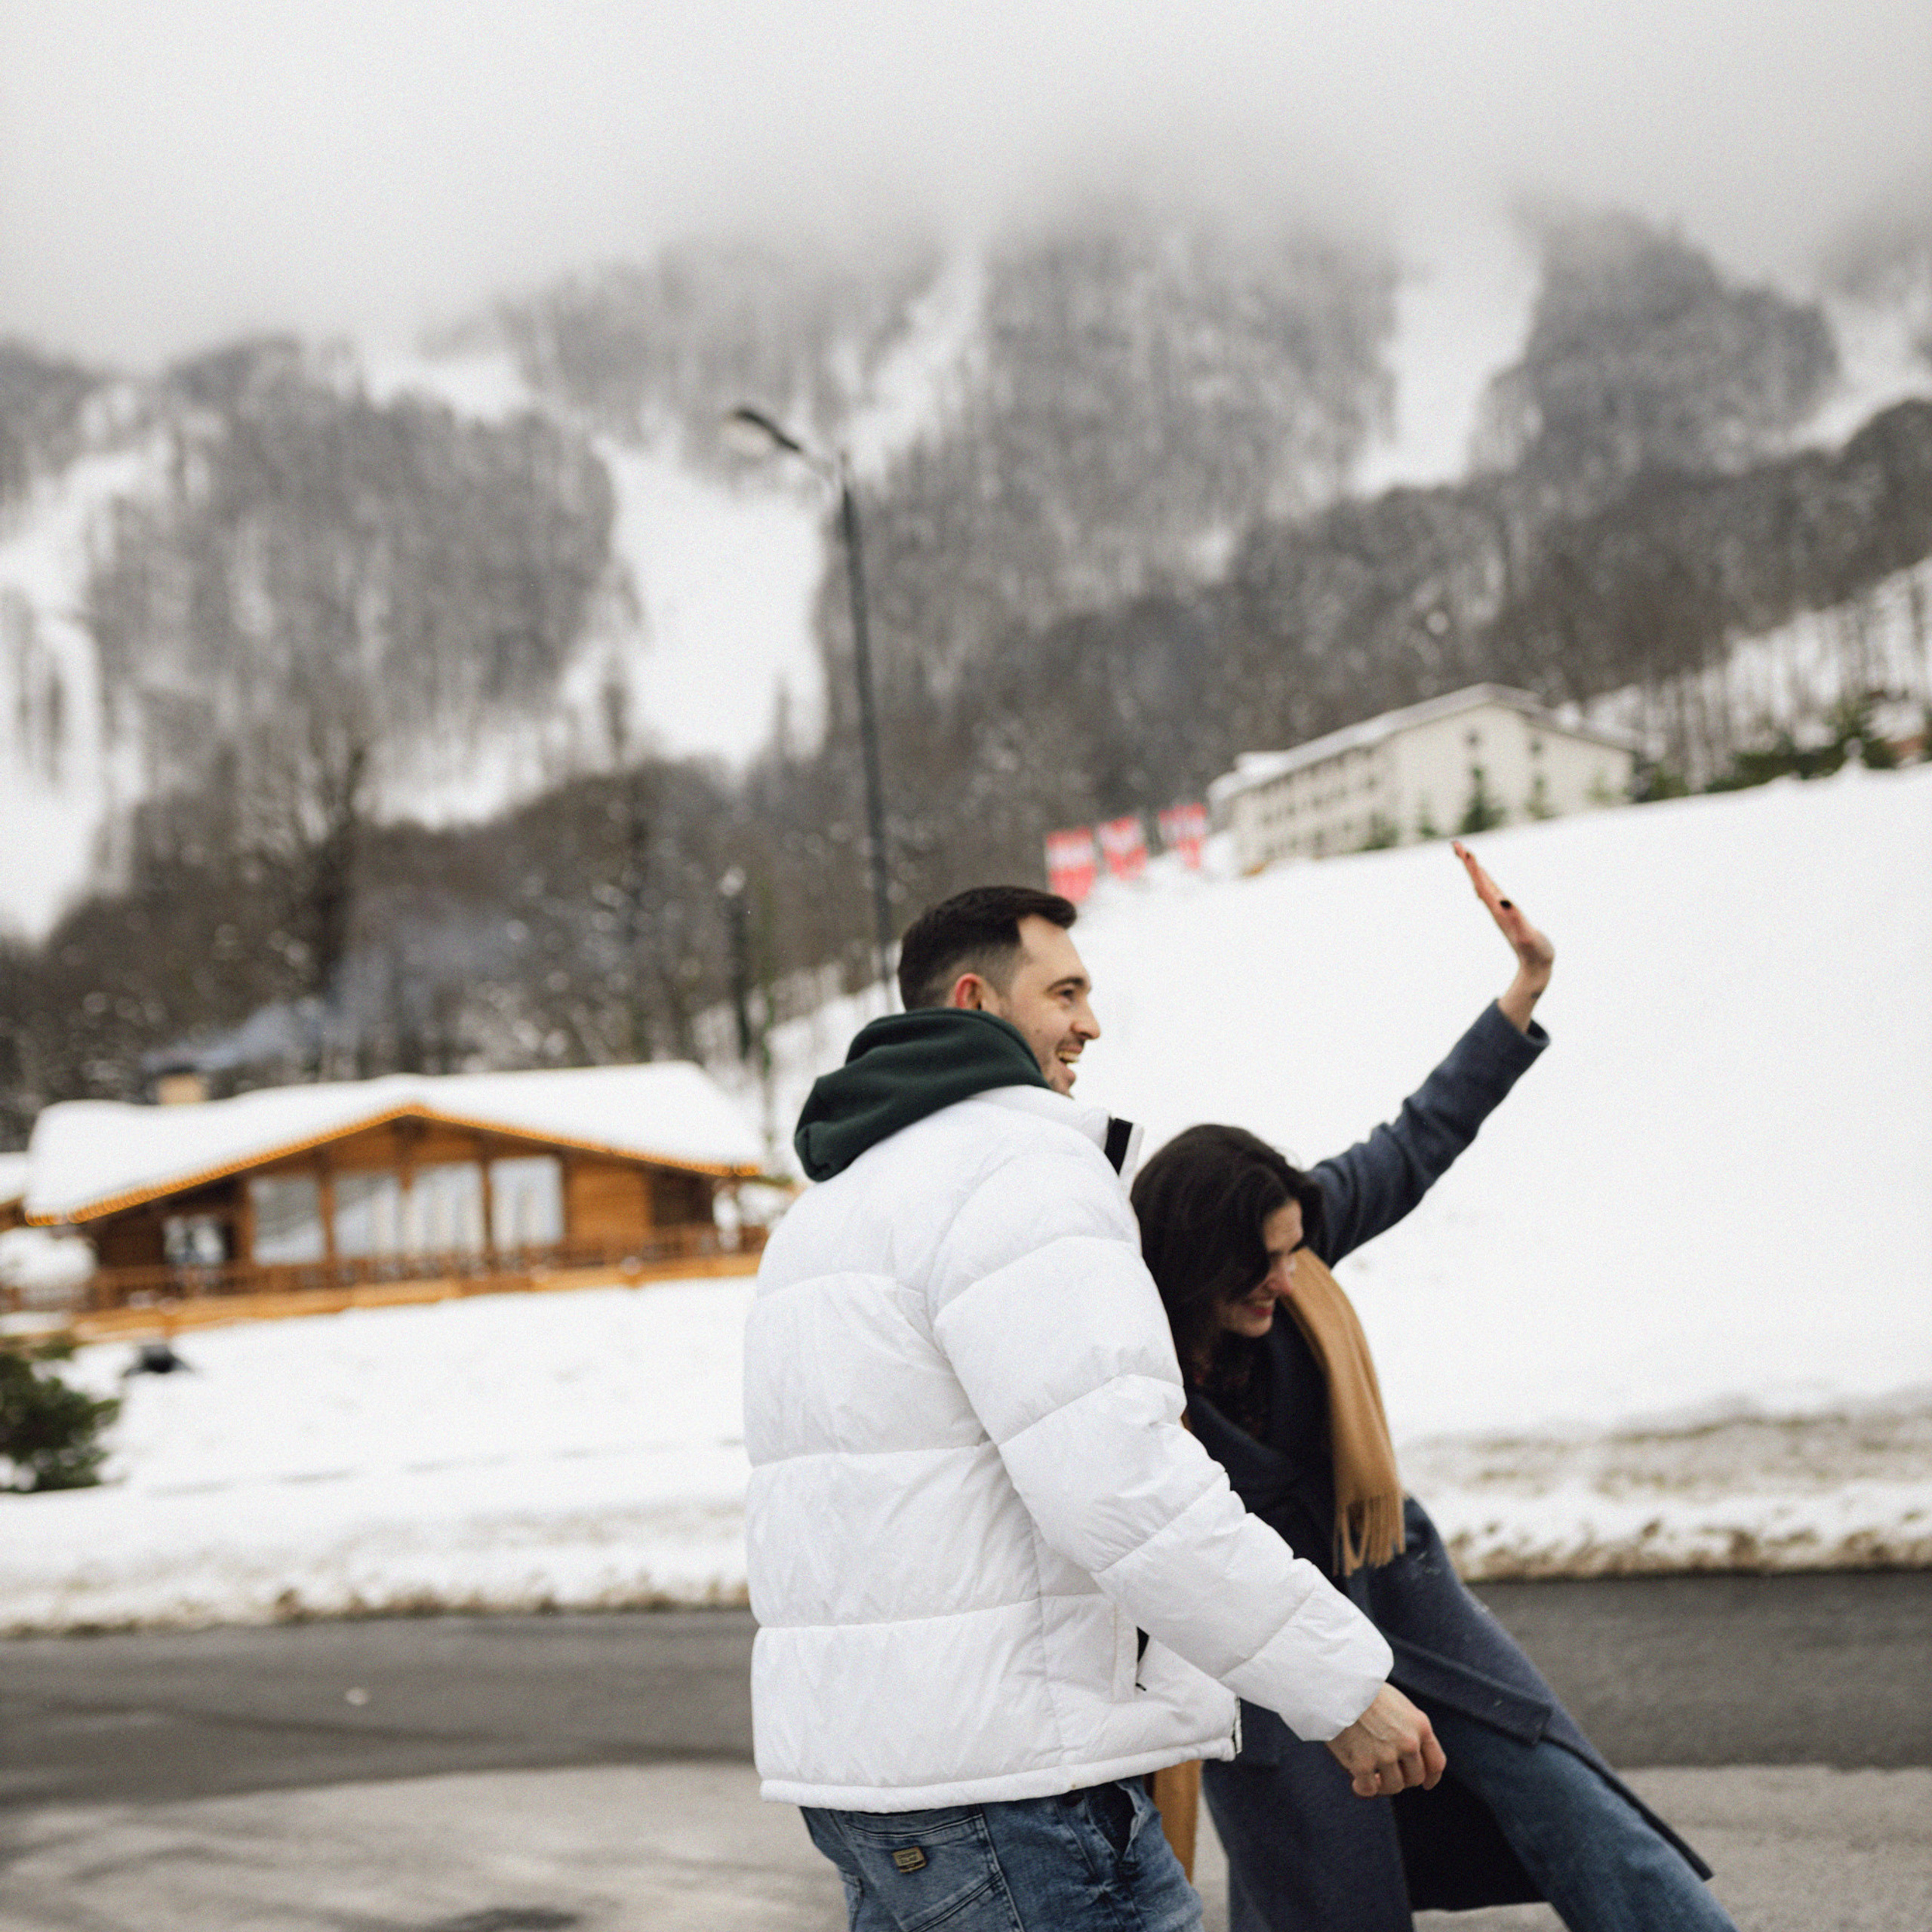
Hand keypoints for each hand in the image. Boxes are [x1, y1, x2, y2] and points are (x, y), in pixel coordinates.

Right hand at [1325, 1684, 1446, 1797]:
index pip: (1436, 1763)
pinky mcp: (1363, 1763)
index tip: (1425, 1784)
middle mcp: (1408, 1743)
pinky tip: (1356, 1783)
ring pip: (1394, 1786)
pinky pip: (1369, 1789)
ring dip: (1382, 1785)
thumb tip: (1408, 1755)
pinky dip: (1363, 1789)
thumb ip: (1408, 1728)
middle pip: (1415, 1777)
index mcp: (1420, 1725)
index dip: (1431, 1777)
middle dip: (1402, 1778)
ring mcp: (1386, 1755)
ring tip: (1370, 1777)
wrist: (1337, 1683)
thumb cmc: (1363, 1690)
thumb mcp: (1397, 1703)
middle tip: (1386, 1773)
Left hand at [1452, 839, 1552, 1031]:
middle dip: (1467, 863)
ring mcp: (1500, 912)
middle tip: (1456, 844)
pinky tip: (1483, 880)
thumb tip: (1503, 900)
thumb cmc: (1535, 951)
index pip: (1481, 883)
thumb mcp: (1527, 934)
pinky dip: (1485, 882)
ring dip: (1474, 870)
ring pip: (1483, 886)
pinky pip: (1492, 894)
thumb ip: (1515, 917)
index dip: (1472, 866)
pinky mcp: (1507, 915)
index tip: (1462, 849)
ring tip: (1465, 856)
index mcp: (1499, 910)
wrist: (1534, 967)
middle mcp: (1496, 909)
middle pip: (1478, 881)